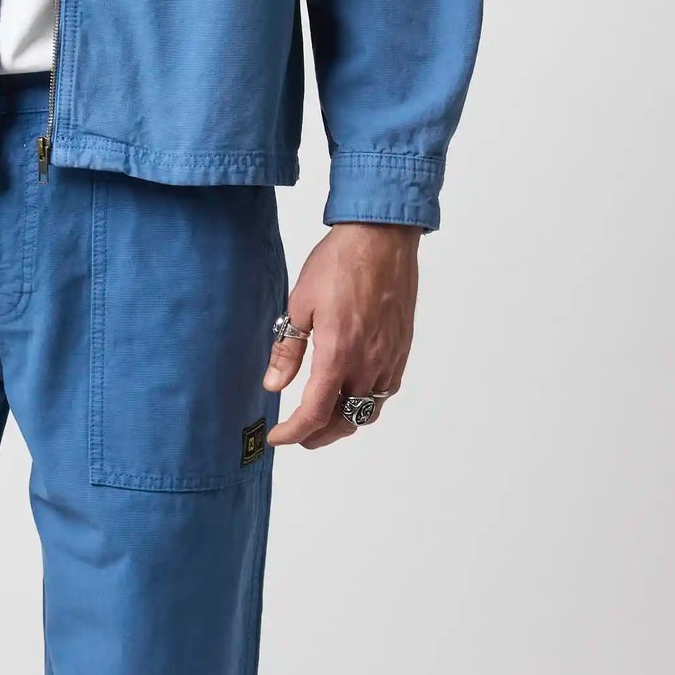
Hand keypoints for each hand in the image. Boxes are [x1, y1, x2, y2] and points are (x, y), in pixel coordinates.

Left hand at [263, 222, 420, 449]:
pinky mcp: (401, 349)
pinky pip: (386, 391)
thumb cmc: (341, 262)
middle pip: (345, 421)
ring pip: (369, 411)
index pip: (315, 413)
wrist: (382, 238)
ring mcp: (389, 358)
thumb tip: (273, 383)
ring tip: (323, 419)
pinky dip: (367, 403)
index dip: (294, 433)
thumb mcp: (299, 304)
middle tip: (297, 435)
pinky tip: (352, 393)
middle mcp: (368, 362)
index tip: (278, 436)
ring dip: (344, 422)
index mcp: (338, 352)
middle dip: (318, 436)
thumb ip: (287, 349)